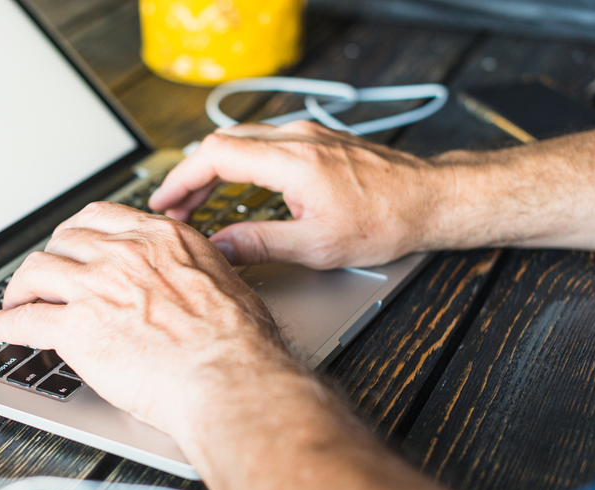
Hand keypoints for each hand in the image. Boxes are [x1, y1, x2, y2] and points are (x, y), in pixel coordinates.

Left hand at [0, 202, 291, 439]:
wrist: (229, 379)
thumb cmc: (238, 343)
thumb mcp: (223, 281)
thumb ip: (194, 268)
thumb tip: (190, 275)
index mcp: (160, 238)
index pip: (99, 218)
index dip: (75, 234)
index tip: (70, 245)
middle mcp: (124, 254)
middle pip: (62, 241)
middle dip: (48, 259)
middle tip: (43, 277)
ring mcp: (96, 288)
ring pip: (36, 271)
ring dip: (20, 288)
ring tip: (15, 302)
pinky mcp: (77, 328)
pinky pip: (24, 320)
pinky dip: (2, 325)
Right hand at [148, 121, 445, 268]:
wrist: (430, 200)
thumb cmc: (385, 220)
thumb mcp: (316, 246)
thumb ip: (259, 244)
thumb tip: (218, 248)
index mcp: (291, 161)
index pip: (215, 156)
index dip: (181, 179)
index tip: (164, 202)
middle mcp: (296, 139)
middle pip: (221, 144)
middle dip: (191, 177)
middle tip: (175, 210)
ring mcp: (306, 135)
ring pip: (240, 141)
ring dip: (213, 169)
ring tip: (197, 202)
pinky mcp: (315, 140)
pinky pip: (261, 143)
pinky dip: (236, 163)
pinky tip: (234, 185)